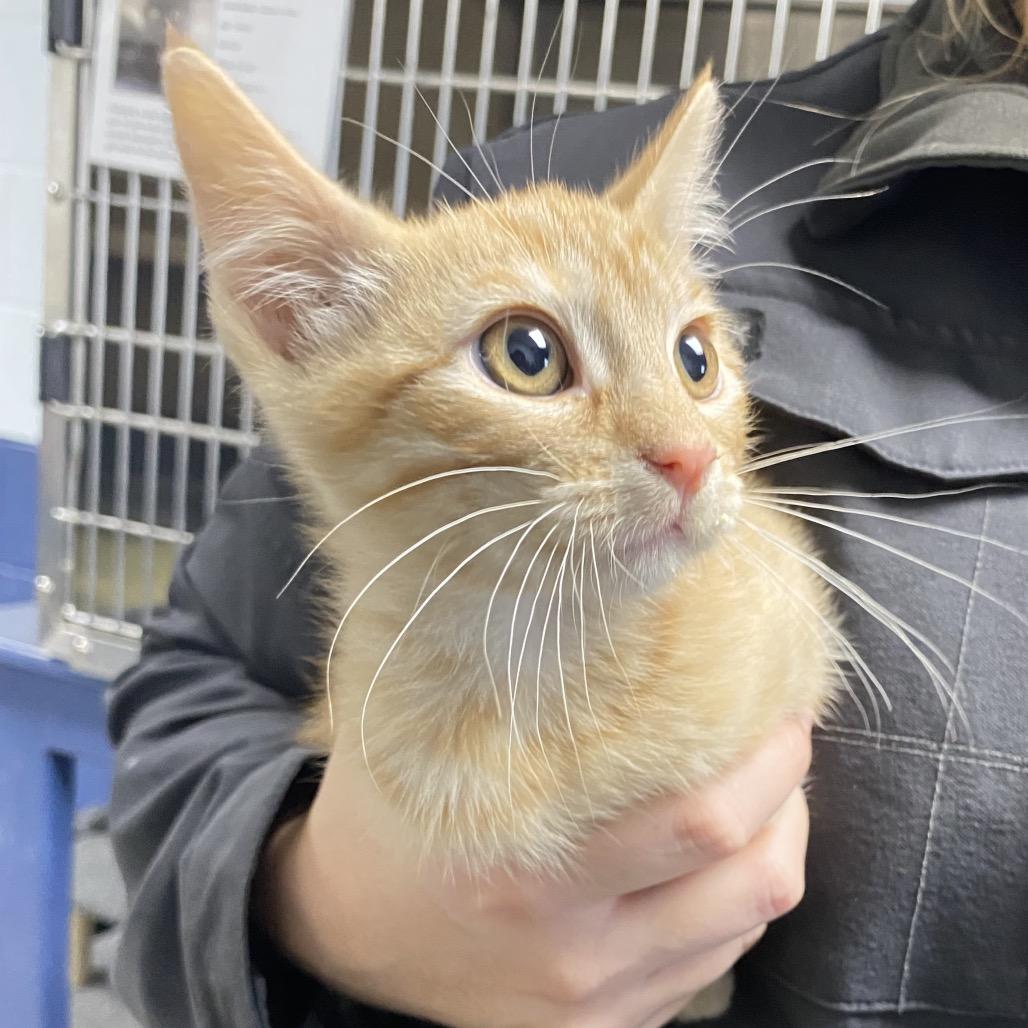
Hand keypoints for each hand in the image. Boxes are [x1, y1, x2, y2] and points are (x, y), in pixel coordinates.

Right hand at [257, 716, 811, 1027]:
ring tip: (759, 791)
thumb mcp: (412, 732)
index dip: (766, 759)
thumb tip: (540, 579)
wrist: (341, 931)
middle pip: (748, 882)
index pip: (699, 821)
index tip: (779, 699)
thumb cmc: (385, 815)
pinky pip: (712, 964)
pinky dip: (731, 900)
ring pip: (745, 926)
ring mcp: (595, 1003)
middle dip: (792, 798)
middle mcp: (574, 951)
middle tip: (784, 736)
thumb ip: (476, 665)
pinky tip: (709, 855)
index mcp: (529, 871)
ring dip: (773, 846)